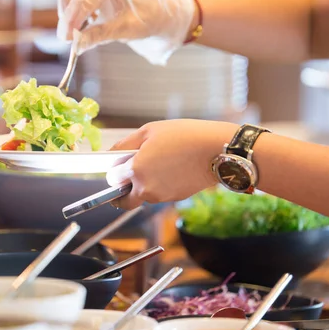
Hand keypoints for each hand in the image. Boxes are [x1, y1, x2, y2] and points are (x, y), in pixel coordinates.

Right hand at [56, 0, 196, 63]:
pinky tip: (80, 9)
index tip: (67, 40)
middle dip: (66, 15)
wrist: (164, 7)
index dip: (70, 22)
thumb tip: (76, 46)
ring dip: (65, 0)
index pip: (82, 1)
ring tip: (73, 21)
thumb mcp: (125, 30)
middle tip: (68, 36)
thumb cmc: (150, 17)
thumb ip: (98, 36)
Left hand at [106, 119, 237, 209]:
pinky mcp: (175, 198)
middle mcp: (146, 189)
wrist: (217, 149)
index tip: (117, 166)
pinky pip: (160, 194)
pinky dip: (160, 185)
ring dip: (144, 185)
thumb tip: (111, 155)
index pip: (112, 180)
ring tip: (158, 163)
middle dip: (124, 189)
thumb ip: (124, 144)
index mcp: (135, 171)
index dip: (113, 172)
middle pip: (126, 198)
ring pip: (144, 196)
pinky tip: (171, 168)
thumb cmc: (184, 136)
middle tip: (130, 174)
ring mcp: (161, 196)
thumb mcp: (149, 131)